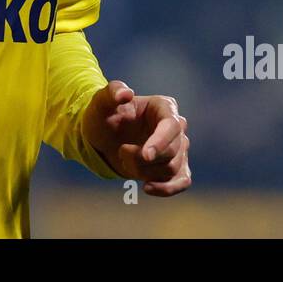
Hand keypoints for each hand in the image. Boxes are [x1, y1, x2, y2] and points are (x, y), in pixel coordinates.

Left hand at [81, 80, 190, 195]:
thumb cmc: (104, 116)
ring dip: (143, 171)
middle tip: (121, 151)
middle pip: (172, 151)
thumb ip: (112, 92)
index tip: (145, 155)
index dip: (160, 142)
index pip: (171, 126)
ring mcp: (178, 148)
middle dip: (142, 158)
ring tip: (125, 158)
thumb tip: (126, 93)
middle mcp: (176, 126)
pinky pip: (182, 181)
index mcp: (163, 107)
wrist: (102, 138)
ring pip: (171, 168)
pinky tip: (147, 188)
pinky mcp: (175, 167)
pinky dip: (167, 189)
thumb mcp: (101, 102)